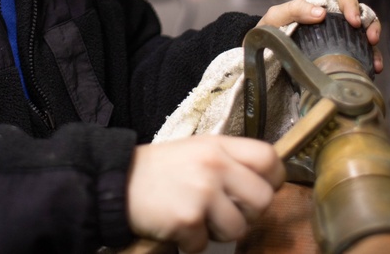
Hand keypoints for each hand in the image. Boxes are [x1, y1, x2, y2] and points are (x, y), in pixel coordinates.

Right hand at [126, 136, 284, 252]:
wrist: (116, 181)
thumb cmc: (160, 169)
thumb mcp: (197, 149)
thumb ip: (230, 161)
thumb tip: (265, 182)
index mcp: (219, 146)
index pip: (269, 159)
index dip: (272, 179)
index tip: (259, 188)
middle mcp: (215, 166)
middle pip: (263, 200)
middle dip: (247, 213)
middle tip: (226, 212)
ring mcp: (202, 193)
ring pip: (238, 229)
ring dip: (219, 232)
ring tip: (197, 219)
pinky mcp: (187, 219)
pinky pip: (205, 244)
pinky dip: (191, 241)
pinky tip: (177, 226)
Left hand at [257, 0, 382, 72]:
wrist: (265, 52)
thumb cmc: (271, 28)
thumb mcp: (277, 16)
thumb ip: (296, 9)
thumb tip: (321, 13)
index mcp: (322, 2)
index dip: (352, 5)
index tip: (353, 21)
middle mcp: (335, 17)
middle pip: (362, 13)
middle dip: (371, 24)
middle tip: (370, 38)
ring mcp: (340, 35)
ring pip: (366, 34)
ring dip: (374, 45)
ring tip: (374, 60)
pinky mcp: (342, 52)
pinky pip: (362, 54)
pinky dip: (370, 60)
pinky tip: (373, 69)